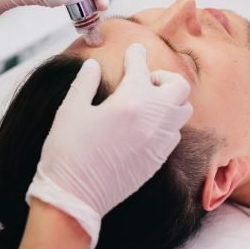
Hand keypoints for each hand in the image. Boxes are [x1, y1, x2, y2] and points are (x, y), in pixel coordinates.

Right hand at [26, 43, 192, 248]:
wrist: (74, 197)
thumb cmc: (67, 151)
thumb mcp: (70, 110)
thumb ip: (84, 82)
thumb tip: (92, 66)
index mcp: (128, 102)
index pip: (141, 68)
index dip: (136, 55)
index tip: (134, 50)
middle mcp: (151, 120)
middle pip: (178, 87)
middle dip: (164, 77)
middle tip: (143, 80)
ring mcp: (158, 142)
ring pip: (182, 112)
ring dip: (168, 100)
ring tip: (146, 103)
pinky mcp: (157, 161)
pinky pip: (173, 134)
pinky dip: (166, 123)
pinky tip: (145, 126)